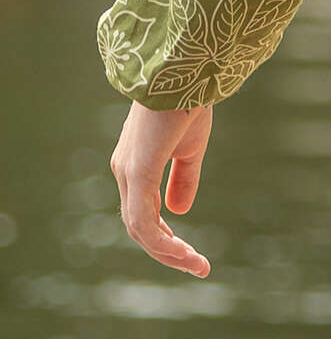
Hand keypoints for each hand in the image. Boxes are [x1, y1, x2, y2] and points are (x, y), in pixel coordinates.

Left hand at [110, 101, 213, 276]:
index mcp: (134, 166)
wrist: (184, 71)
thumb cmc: (187, 103)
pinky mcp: (138, 172)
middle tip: (199, 266)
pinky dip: (163, 243)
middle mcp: (124, 173)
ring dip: (169, 253)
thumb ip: (183, 179)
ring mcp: (128, 174)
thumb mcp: (190, 147)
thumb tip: (179, 212)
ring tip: (197, 264)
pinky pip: (144, 221)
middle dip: (168, 252)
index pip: (143, 215)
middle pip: (139, 228)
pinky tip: (184, 252)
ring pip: (140, 230)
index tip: (192, 255)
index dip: (165, 239)